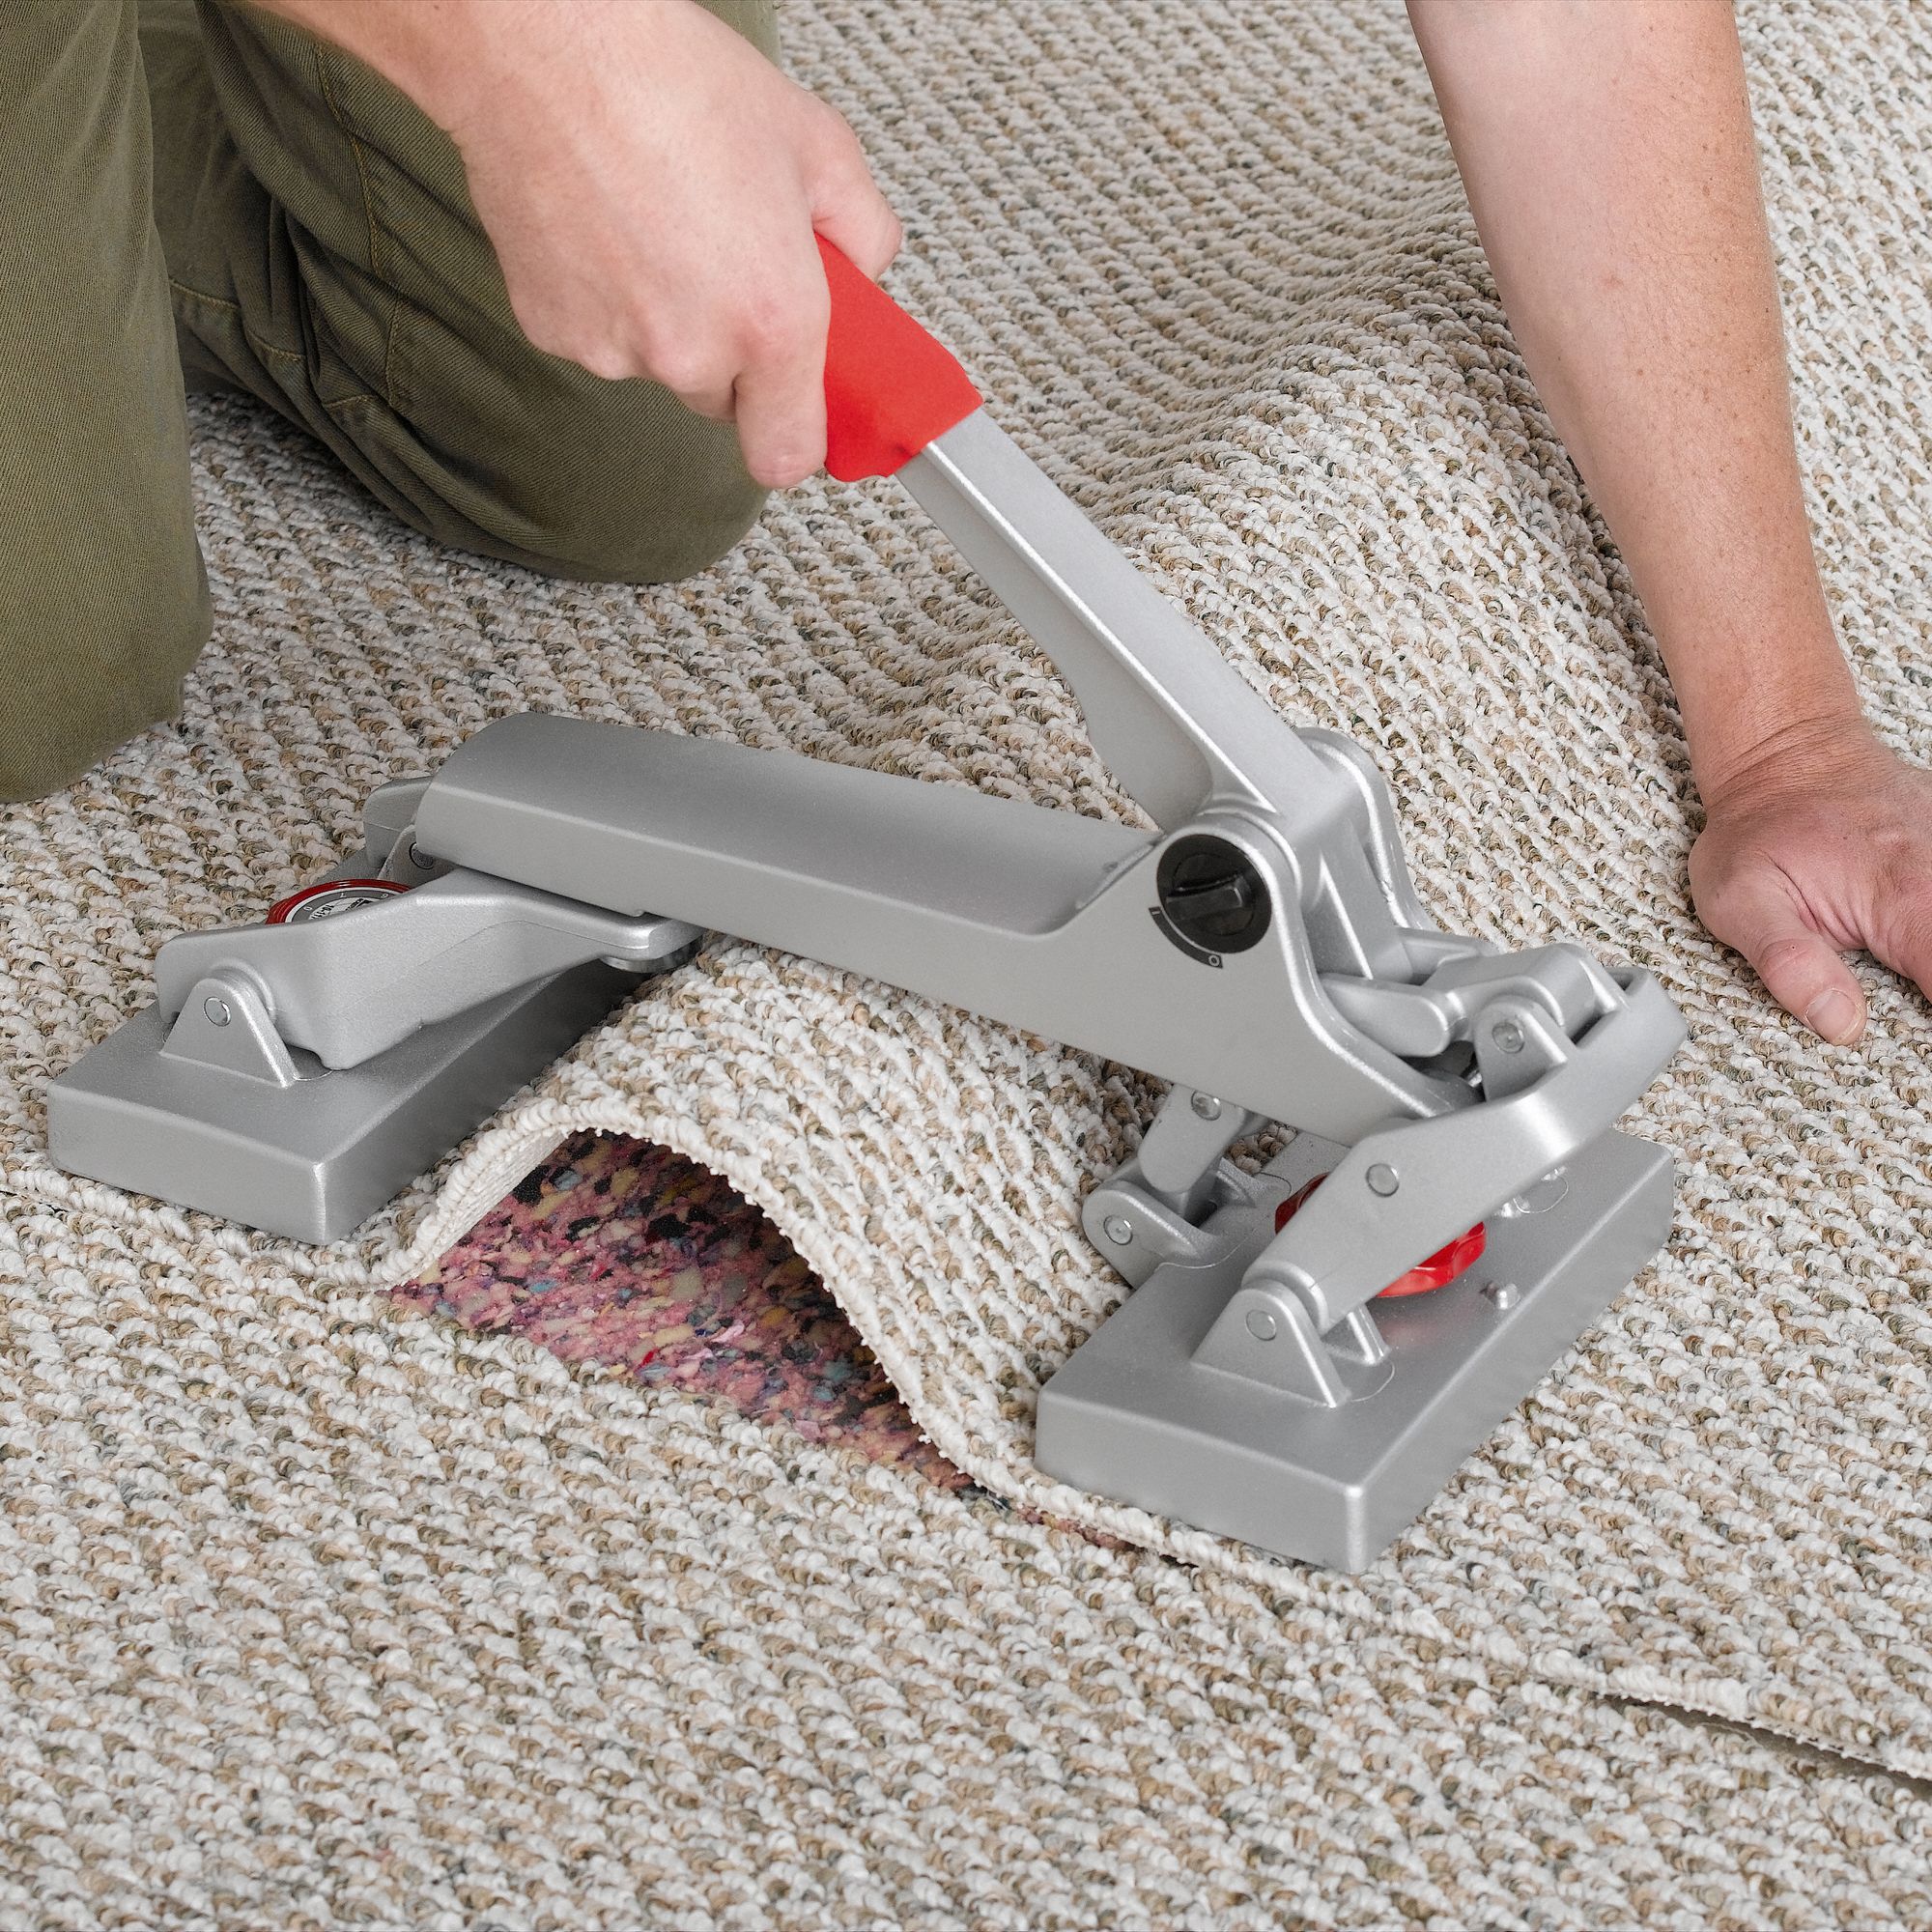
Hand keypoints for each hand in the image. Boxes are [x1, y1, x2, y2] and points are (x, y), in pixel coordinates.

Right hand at [407, 0, 900, 485]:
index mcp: (772, 323)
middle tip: (726, 263)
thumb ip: (865, 233)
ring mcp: (616, 348)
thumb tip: (865, 275)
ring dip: (668, 320)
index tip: (796, 405)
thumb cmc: (674, 82)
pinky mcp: (553, 331)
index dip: (794, 432)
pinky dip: (608, 299)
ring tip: (660, 226)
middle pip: (724, 402)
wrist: (549, 49)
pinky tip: (609, 228)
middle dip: (734, 354)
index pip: (787, 457)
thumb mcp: (818, 145)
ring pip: (661, 366)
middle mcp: (692, 352)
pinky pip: (601, 337)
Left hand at [1689, 719, 1931, 1043]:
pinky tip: (1910, 939)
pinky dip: (1930, 927)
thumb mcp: (1739, 901)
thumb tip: (1841, 1025)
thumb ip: (1789, 965)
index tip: (1916, 1048)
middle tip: (1905, 993)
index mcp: (1902, 899)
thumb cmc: (1755, 830)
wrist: (1783, 754)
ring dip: (1929, 952)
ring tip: (1905, 970)